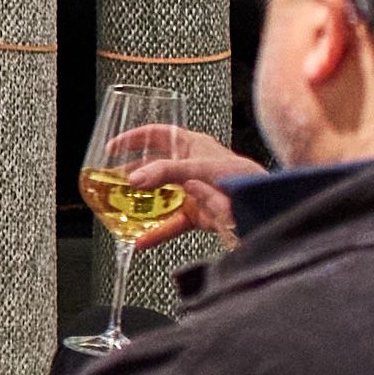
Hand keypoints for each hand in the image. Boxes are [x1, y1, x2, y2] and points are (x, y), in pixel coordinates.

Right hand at [113, 124, 260, 246]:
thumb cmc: (242, 176)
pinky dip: (154, 233)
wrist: (264, 206)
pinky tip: (139, 240)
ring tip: (117, 212)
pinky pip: (170, 224)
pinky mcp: (196, 215)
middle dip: (130, 177)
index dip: (133, 138)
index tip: (111, 148)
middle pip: (151, 168)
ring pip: (157, 198)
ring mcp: (191, 192)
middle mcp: (188, 167)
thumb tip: (134, 180)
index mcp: (191, 145)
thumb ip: (166, 172)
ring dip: (137, 205)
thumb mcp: (199, 166)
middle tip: (109, 184)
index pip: (157, 134)